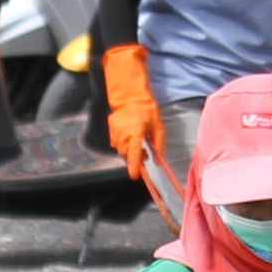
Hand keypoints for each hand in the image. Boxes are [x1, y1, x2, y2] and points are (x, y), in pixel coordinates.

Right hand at [98, 40, 163, 179]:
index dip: (134, 167)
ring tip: (138, 143)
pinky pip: (117, 143)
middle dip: (134, 158)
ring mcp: (115, 133)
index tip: (135, 176)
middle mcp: (123, 134)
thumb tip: (159, 158)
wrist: (130, 95)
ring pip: (121, 150)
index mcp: (136, 132)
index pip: (134, 154)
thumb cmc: (147, 109)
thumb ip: (159, 143)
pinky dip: (124, 144)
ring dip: (129, 151)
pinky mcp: (111, 130)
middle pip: (127, 155)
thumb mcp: (158, 125)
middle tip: (145, 154)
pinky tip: (130, 136)